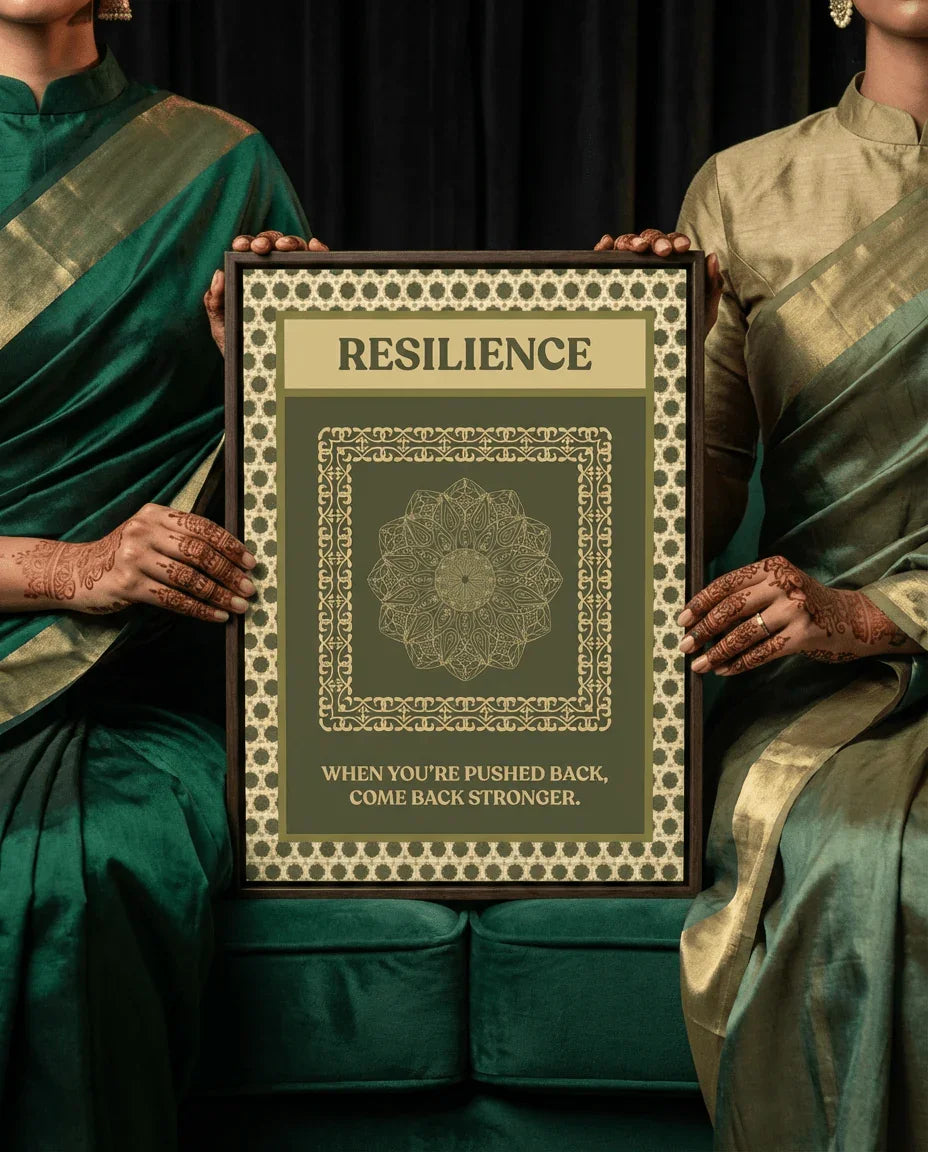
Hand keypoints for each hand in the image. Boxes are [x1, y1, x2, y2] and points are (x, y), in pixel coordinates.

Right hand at [13, 504, 259, 622]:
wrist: (75, 571)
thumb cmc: (123, 555)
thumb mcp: (149, 534)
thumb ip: (180, 537)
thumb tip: (230, 558)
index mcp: (155, 513)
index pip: (202, 527)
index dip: (230, 545)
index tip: (250, 562)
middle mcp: (144, 530)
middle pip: (198, 552)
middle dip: (229, 572)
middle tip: (249, 587)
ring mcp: (134, 557)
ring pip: (189, 578)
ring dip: (218, 594)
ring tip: (238, 605)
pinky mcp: (128, 584)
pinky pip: (173, 599)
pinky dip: (199, 609)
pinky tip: (216, 616)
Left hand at [204, 231, 329, 352]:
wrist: (269, 378)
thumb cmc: (245, 350)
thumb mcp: (224, 329)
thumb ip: (214, 304)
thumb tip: (218, 273)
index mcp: (251, 278)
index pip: (251, 252)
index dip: (247, 242)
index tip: (241, 246)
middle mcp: (275, 275)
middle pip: (275, 245)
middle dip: (268, 240)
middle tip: (260, 248)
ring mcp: (297, 281)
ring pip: (299, 250)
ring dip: (293, 242)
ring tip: (285, 248)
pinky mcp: (318, 291)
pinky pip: (323, 266)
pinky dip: (320, 251)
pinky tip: (315, 247)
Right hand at [594, 228, 721, 334]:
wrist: (660, 359)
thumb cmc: (682, 332)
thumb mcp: (703, 313)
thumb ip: (712, 287)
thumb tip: (712, 257)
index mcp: (672, 265)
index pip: (672, 244)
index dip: (675, 240)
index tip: (681, 248)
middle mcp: (650, 263)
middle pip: (649, 240)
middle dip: (655, 241)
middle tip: (662, 251)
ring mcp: (629, 270)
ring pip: (627, 244)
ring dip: (631, 241)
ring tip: (638, 249)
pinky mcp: (611, 279)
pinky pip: (606, 258)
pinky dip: (605, 247)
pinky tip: (607, 244)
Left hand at [677, 554, 918, 675]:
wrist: (851, 618)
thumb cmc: (802, 604)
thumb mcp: (777, 587)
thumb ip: (747, 594)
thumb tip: (699, 618)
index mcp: (770, 567)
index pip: (727, 583)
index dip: (701, 602)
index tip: (682, 620)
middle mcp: (783, 583)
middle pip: (732, 608)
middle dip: (704, 629)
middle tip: (685, 645)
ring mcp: (795, 608)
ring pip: (745, 633)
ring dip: (718, 652)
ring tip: (700, 664)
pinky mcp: (805, 634)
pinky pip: (763, 652)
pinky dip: (740, 663)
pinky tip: (724, 670)